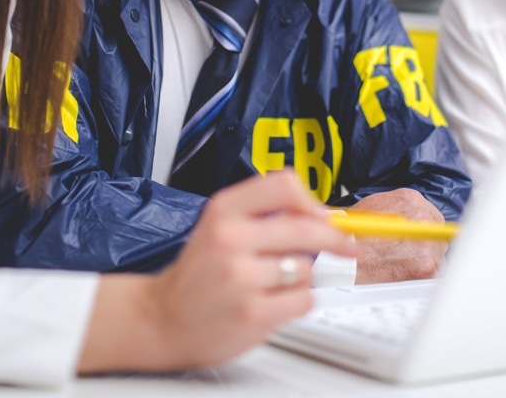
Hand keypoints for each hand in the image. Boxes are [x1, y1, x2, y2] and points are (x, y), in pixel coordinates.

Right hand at [78, 169, 356, 372]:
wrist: (159, 319)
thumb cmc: (197, 275)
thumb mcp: (220, 227)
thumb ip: (263, 216)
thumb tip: (322, 216)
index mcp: (223, 211)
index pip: (284, 185)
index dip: (313, 201)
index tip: (325, 216)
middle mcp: (230, 239)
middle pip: (306, 227)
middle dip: (334, 239)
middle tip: (347, 246)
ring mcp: (241, 277)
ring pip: (306, 268)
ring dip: (300, 278)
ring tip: (271, 284)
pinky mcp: (253, 313)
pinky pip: (303, 300)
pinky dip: (296, 303)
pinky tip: (270, 303)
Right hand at [349, 188, 446, 284]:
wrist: (346, 262)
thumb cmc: (354, 237)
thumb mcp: (373, 207)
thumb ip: (397, 208)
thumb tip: (407, 217)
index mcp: (411, 200)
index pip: (430, 213)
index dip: (422, 228)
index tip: (417, 236)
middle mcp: (424, 217)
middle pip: (436, 232)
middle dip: (426, 243)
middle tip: (409, 253)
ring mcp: (428, 242)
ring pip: (438, 253)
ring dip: (425, 259)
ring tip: (403, 264)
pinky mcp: (428, 266)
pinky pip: (435, 272)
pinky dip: (423, 276)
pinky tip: (406, 274)